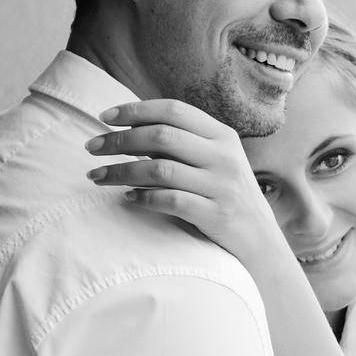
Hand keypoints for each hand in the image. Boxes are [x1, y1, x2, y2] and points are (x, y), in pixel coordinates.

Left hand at [85, 100, 287, 267]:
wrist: (263, 245)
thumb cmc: (230, 200)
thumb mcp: (217, 164)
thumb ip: (185, 146)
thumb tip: (131, 131)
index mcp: (223, 136)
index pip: (174, 110)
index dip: (136, 110)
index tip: (105, 117)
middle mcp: (225, 157)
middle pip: (161, 136)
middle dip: (118, 140)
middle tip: (91, 148)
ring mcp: (222, 186)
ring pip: (160, 168)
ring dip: (120, 171)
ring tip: (97, 176)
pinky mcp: (216, 215)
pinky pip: (170, 201)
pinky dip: (143, 198)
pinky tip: (127, 199)